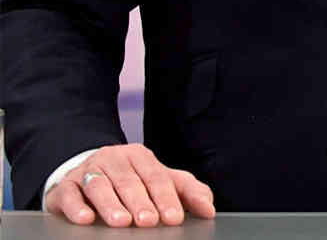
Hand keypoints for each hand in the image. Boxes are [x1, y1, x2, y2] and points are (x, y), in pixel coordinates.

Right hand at [43, 144, 214, 227]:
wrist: (86, 173)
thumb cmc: (131, 181)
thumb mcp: (160, 182)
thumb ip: (187, 192)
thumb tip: (209, 209)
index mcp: (139, 156)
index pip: (156, 176)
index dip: (166, 197)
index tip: (174, 218)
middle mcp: (113, 159)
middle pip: (129, 181)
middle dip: (141, 202)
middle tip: (150, 221)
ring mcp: (86, 170)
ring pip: (99, 185)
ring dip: (111, 204)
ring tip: (122, 222)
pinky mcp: (64, 186)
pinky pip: (69, 195)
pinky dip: (77, 207)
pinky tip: (86, 219)